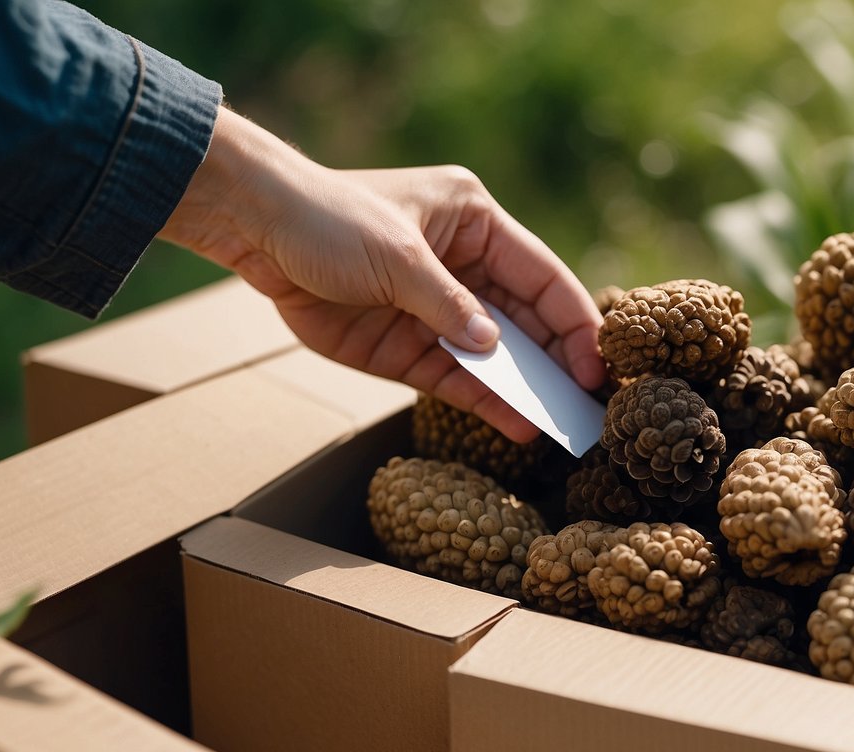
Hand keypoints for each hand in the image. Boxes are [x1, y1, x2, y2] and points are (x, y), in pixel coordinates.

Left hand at [159, 107, 605, 441]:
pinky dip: (487, 404)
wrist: (256, 232)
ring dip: (528, 390)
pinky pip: (459, 381)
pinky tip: (517, 428)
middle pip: (528, 322)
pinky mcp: (409, 349)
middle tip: (591, 407)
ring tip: (563, 428)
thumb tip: (495, 349)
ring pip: (498, 358)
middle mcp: (467, 268)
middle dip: (558, 363)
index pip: (542, 276)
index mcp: (476, 224)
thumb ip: (449, 305)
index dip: (574, 321)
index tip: (597, 365)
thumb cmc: (330, 220)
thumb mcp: (398, 255)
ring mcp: (438, 312)